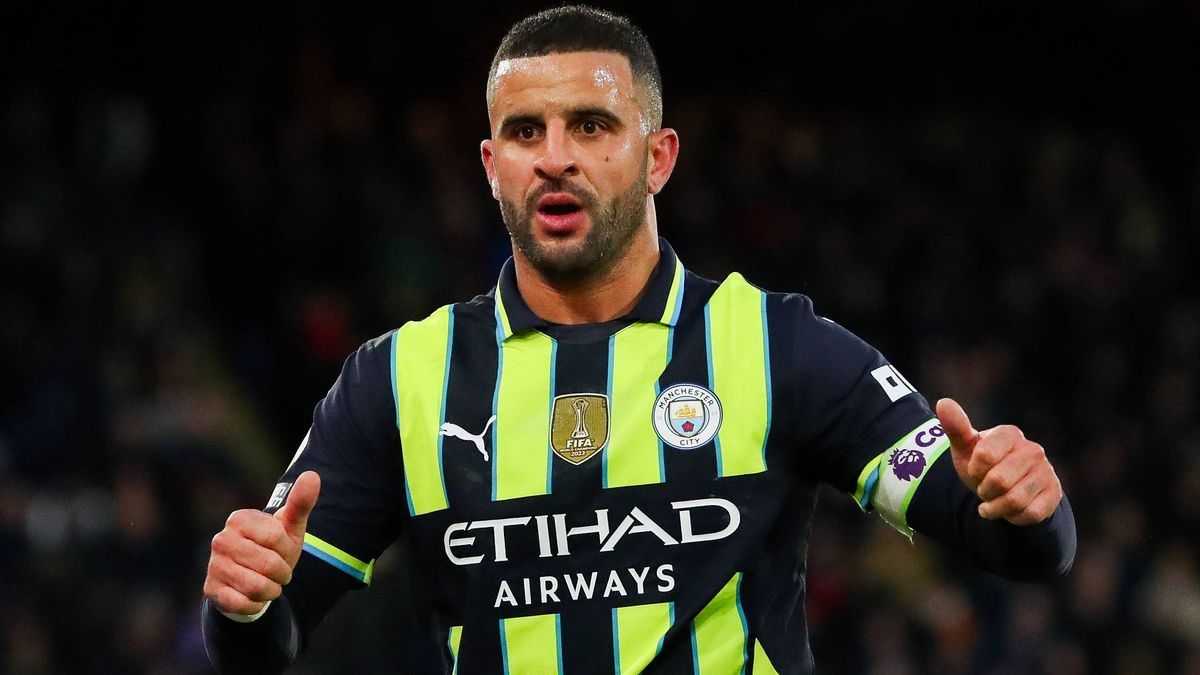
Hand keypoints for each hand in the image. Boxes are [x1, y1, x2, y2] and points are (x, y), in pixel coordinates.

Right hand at [203, 471, 320, 615]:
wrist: (252, 579)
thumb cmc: (274, 548)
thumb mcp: (290, 526)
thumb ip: (301, 502)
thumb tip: (312, 475)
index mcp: (239, 519)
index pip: (276, 537)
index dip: (285, 549)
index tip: (280, 549)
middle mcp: (221, 540)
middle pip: (269, 564)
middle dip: (282, 573)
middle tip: (277, 571)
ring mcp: (213, 565)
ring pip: (258, 586)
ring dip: (271, 590)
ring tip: (267, 583)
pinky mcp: (210, 590)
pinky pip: (243, 603)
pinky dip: (256, 604)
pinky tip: (252, 596)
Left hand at [936, 399, 1061, 525]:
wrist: (1007, 489)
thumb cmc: (982, 465)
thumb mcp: (965, 448)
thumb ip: (955, 427)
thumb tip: (943, 402)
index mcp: (1010, 434)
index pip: (984, 455)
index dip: (975, 470)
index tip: (976, 469)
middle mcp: (1033, 450)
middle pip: (999, 481)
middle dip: (985, 491)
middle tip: (985, 488)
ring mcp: (1046, 472)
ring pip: (1014, 500)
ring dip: (996, 507)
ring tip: (994, 501)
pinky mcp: (1054, 493)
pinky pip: (1030, 514)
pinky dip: (1013, 517)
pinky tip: (1010, 510)